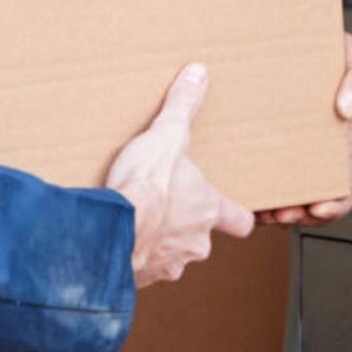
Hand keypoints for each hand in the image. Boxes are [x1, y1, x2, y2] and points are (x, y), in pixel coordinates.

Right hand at [108, 64, 254, 288]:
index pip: (240, 221)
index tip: (233, 212)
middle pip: (200, 239)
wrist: (111, 229)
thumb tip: (198, 74)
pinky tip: (116, 238)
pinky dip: (130, 256)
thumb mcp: (167, 135)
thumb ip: (182, 106)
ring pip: (170, 256)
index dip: (237, 216)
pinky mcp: (140, 277)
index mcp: (207, 210)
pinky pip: (139, 269)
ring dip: (155, 242)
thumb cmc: (145, 187)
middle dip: (182, 226)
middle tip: (163, 208)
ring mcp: (168, 264)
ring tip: (136, 222)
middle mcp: (195, 243)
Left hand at [260, 32, 351, 226]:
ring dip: (269, 211)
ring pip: (279, 198)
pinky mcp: (256, 147)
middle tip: (278, 212)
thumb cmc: (324, 48)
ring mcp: (283, 153)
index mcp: (339, 143)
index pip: (345, 189)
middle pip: (309, 203)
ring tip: (256, 207)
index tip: (318, 208)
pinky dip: (248, 192)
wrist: (282, 35)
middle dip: (295, 215)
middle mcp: (312, 154)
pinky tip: (238, 190)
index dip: (335, 206)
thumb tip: (348, 107)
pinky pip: (253, 179)